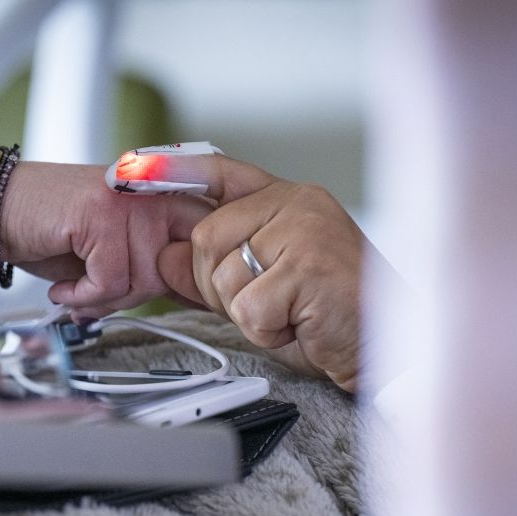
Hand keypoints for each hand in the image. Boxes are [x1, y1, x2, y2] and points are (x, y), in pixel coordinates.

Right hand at [0, 113, 210, 317]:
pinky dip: (82, 295)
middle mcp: (153, 190)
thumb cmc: (48, 229)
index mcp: (163, 192)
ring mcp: (128, 199)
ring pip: (144, 280)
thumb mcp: (114, 249)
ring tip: (77, 284)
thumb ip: (154, 265)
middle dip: (139, 294)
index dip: (195, 278)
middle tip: (101, 292)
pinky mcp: (99, 214)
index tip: (183, 299)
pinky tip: (64, 286)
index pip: (209, 239)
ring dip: (104, 297)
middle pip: (177, 270)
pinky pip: (110, 280)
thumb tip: (193, 298)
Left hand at [154, 155, 373, 391]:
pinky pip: (249, 306)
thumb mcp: (264, 287)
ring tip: (289, 312)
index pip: (222, 172)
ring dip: (245, 311)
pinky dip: (266, 329)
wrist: (387, 346)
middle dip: (217, 284)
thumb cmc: (327, 314)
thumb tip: (167, 257)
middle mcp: (297, 204)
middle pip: (206, 237)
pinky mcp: (309, 266)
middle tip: (263, 302)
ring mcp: (305, 231)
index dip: (173, 171)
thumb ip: (216, 268)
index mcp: (289, 199)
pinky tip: (299, 324)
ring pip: (224, 274)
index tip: (129, 168)